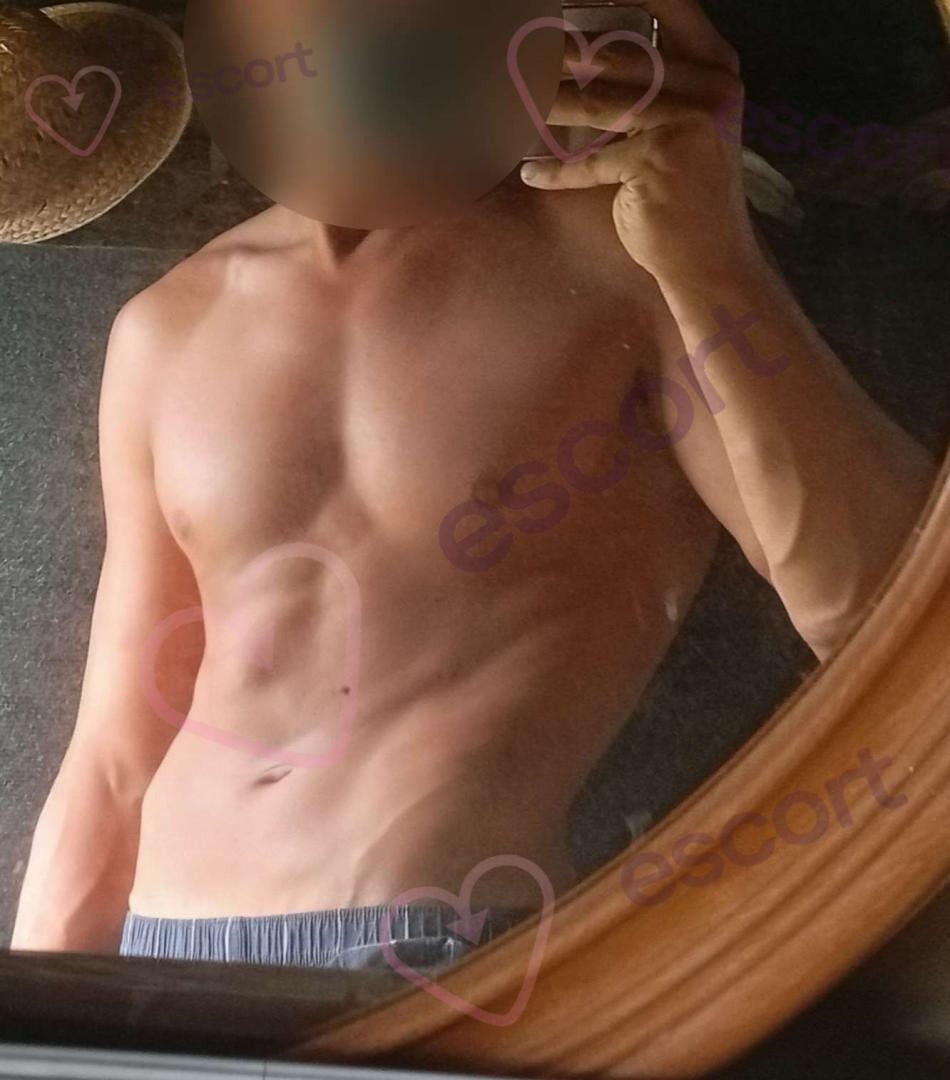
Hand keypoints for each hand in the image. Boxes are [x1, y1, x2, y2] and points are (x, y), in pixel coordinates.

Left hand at [520, 0, 760, 283]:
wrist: (711, 261)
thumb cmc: (685, 195)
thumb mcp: (676, 128)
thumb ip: (649, 87)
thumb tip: (577, 50)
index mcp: (716, 68)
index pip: (667, 5)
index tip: (567, 1)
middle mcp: (709, 86)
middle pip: (616, 54)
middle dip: (557, 51)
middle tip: (515, 50)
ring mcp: (687, 121)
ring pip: (596, 101)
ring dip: (545, 100)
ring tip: (508, 99)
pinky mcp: (658, 159)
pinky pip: (590, 161)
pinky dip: (556, 171)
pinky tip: (529, 172)